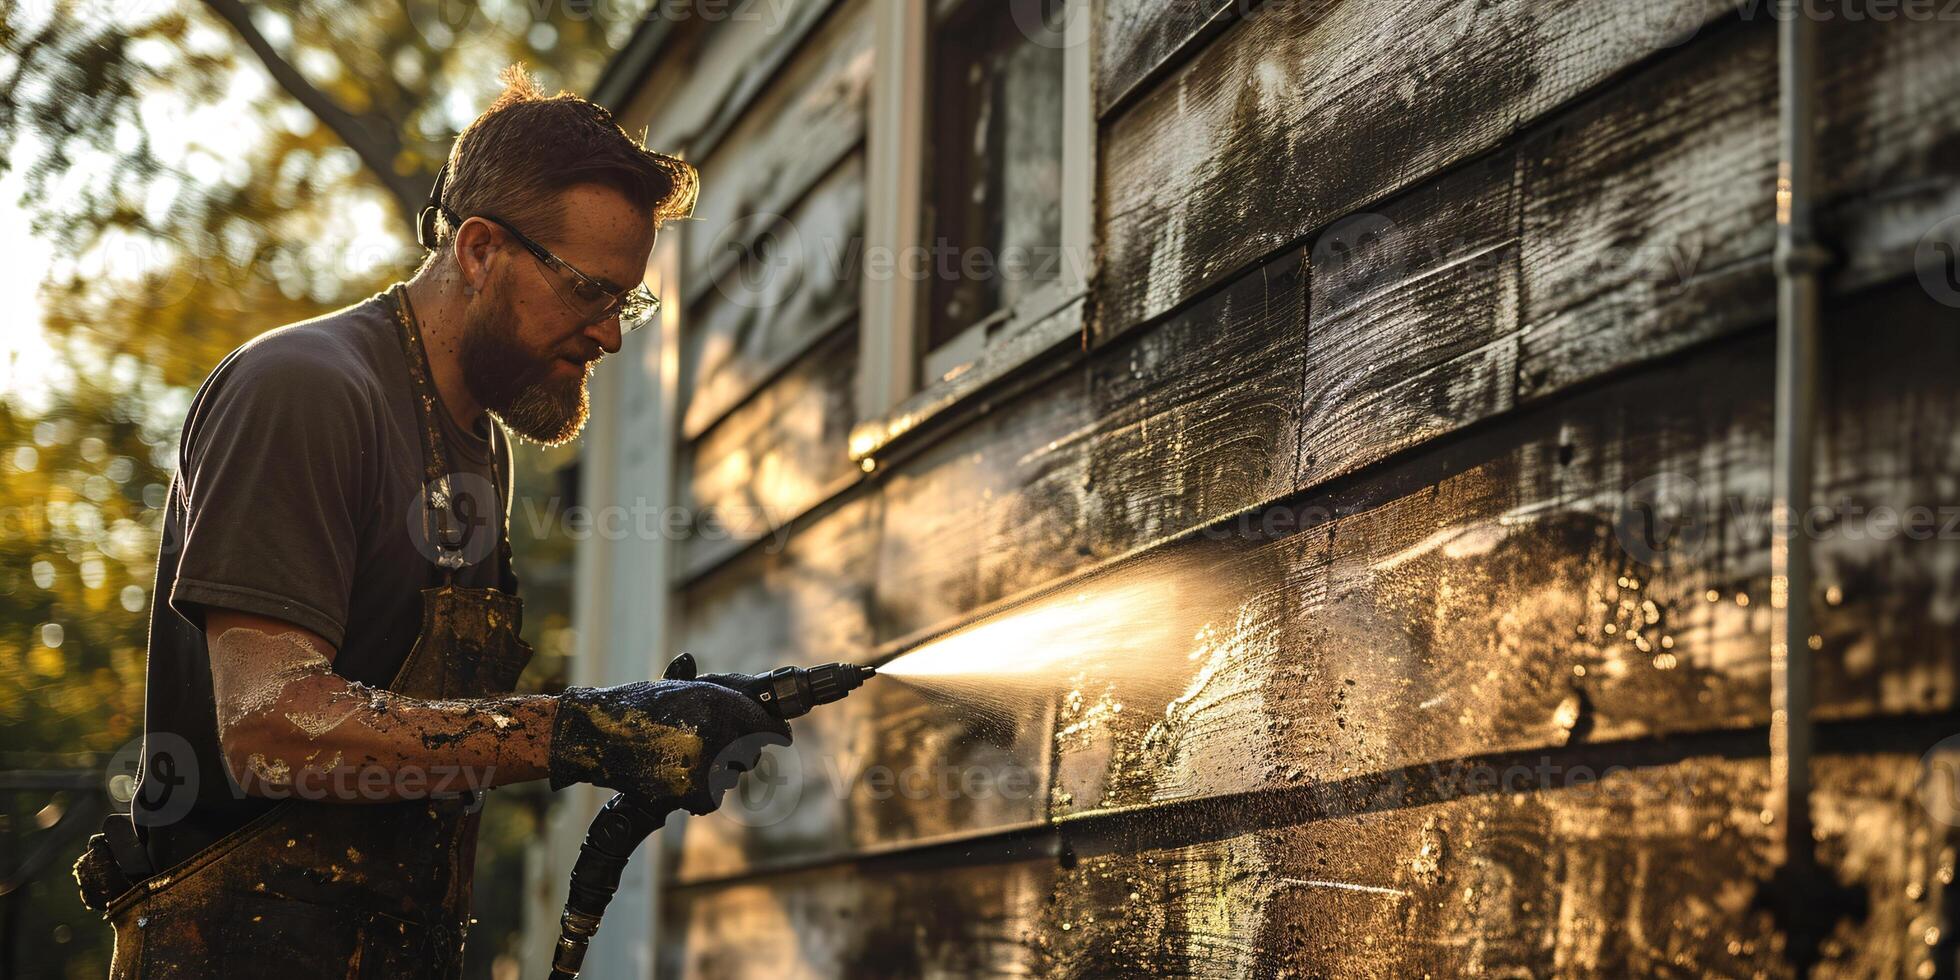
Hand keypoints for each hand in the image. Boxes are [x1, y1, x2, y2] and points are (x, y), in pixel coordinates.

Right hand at [548, 679, 791, 813]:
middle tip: (710, 749)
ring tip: (679, 759)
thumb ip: (722, 700)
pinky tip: (675, 779)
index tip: (782, 736)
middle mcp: (718, 729)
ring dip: (714, 774)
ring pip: (729, 777)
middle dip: (739, 753)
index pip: (765, 724)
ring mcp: (706, 762)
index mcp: (718, 701)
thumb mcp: (683, 691)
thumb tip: (759, 714)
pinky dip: (697, 795)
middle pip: (750, 754)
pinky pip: (710, 798)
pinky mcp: (691, 790)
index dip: (775, 732)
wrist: (596, 732)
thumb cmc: (636, 708)